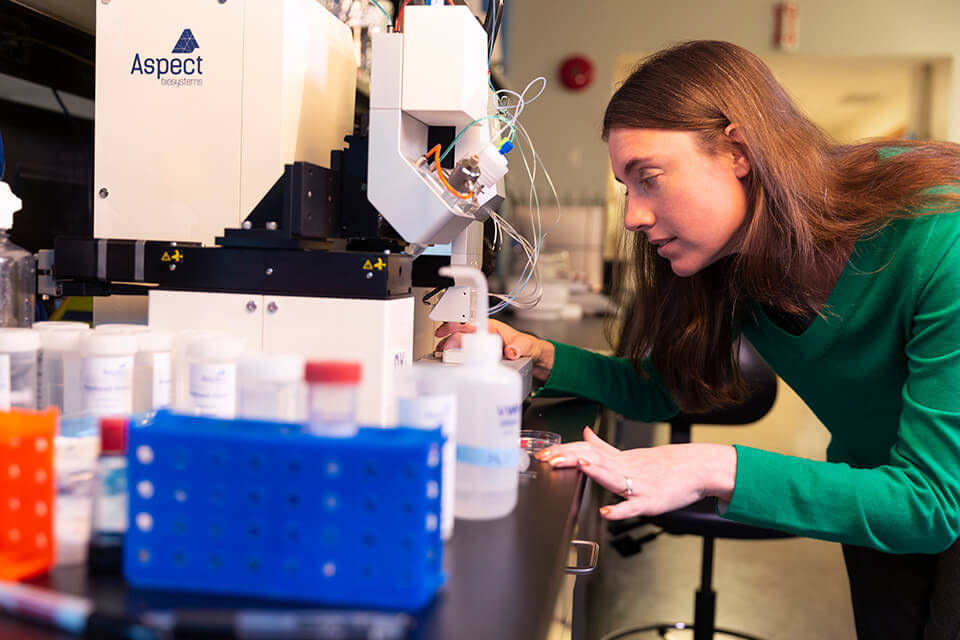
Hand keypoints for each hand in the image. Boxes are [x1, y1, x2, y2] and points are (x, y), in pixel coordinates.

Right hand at [435, 318, 555, 380]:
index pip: (472, 323)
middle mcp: (485, 333)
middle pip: (462, 329)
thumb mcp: (526, 345)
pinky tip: (447, 356)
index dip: (459, 325)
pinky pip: (464, 350)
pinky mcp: (480, 353)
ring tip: (439, 348)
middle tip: (439, 339)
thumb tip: (511, 351)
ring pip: (460, 339)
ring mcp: (481, 343)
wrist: (533, 358)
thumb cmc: (528, 347)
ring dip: (448, 342)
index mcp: (493, 327)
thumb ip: (519, 348)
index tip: (450, 330)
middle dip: (448, 332)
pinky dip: (454, 352)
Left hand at [535, 427, 737, 519]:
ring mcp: (637, 485)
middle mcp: (624, 468)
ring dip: (596, 472)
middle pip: (594, 459)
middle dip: (570, 458)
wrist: (696, 468)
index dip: (563, 450)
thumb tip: (584, 434)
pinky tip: (607, 512)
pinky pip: (633, 507)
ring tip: (579, 466)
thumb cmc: (663, 464)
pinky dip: (620, 509)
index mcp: (618, 458)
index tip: (542, 452)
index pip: (586, 450)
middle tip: (548, 458)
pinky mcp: (650, 502)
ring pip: (614, 477)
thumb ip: (604, 447)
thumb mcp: (629, 452)